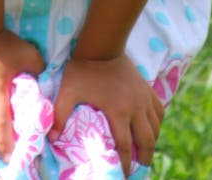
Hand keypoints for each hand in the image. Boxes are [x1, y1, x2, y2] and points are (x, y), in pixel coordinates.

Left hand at [51, 53, 164, 176]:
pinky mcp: (147, 88)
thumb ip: (59, 114)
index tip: (121, 174)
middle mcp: (136, 107)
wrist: (103, 45)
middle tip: (138, 167)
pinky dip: (157, 123)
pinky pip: (159, 110)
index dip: (124, 164)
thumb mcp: (68, 91)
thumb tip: (52, 138)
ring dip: (152, 141)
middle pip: (146, 140)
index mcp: (118, 112)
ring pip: (156, 127)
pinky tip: (151, 128)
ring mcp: (144, 97)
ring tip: (145, 151)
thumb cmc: (84, 69)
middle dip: (144, 158)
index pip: (125, 147)